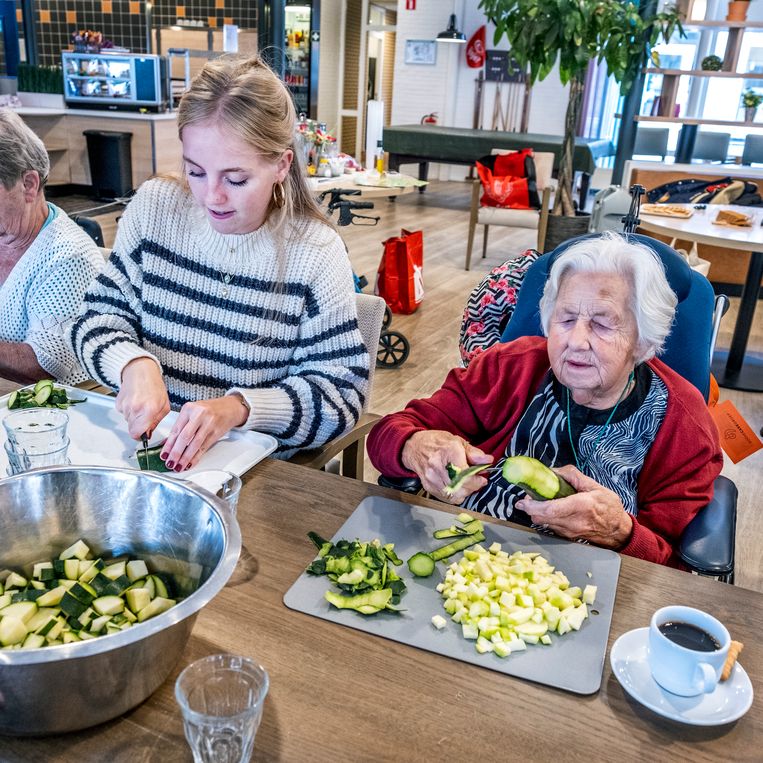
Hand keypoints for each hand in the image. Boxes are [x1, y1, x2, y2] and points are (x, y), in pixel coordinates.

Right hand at [116, 358, 169, 439]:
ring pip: (127, 421)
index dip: (139, 437)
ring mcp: (124, 405)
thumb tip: (147, 435)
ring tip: (141, 404)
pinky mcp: (118, 403)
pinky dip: (128, 410)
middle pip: (131, 429)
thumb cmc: (154, 386)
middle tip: (145, 415)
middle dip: (138, 426)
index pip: (137, 433)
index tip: (142, 435)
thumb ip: (156, 422)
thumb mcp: (164, 406)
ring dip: (134, 417)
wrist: (140, 371)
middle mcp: (135, 408)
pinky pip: (123, 413)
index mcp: (149, 410)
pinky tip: (134, 400)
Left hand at [160, 395, 248, 471]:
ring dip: (185, 458)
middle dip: (176, 453)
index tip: (164, 455)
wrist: (230, 408)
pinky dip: (196, 457)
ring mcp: (209, 423)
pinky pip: (204, 447)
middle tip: (170, 463)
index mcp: (189, 408)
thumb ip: (181, 426)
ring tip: (179, 466)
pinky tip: (190, 463)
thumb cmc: (210, 410)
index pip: (176, 429)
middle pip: (184, 437)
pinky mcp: (216, 432)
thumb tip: (168, 443)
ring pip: (194, 444)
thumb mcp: (193, 413)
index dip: (168, 445)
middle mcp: (199, 414)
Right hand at [401, 430, 492, 503]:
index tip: (482, 478)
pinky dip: (455, 495)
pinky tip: (456, 487)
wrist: (413, 447)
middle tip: (476, 480)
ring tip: (466, 483)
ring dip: (465, 492)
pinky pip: (447, 498)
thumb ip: (473, 452)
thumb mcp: (457, 440)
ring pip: (455, 496)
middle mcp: (438, 466)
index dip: (477, 480)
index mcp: (448, 451)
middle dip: (473, 486)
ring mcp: (432, 478)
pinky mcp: (428, 487)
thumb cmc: (437, 442)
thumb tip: (487, 460)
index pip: (466, 475)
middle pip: (462, 487)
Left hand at [516, 465, 632, 548]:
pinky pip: (550, 526)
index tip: (522, 500)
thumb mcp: (595, 486)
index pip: (550, 509)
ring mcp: (570, 531)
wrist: (619, 531)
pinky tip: (551, 510)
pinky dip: (546, 517)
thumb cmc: (609, 507)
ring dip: (537, 512)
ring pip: (543, 523)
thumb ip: (572, 476)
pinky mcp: (568, 536)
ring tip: (539, 501)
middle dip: (530, 507)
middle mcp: (573, 522)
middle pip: (542, 517)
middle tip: (529, 497)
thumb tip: (553, 471)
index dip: (532, 505)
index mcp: (581, 506)